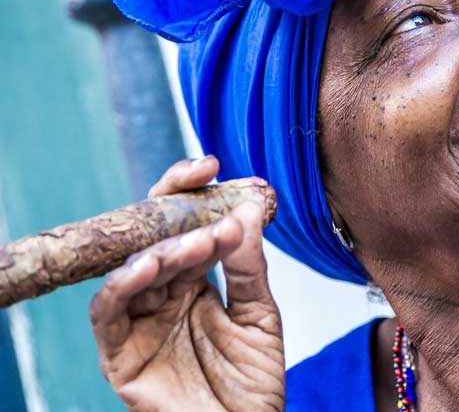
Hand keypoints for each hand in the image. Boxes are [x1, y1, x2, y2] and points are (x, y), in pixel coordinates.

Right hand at [90, 156, 284, 410]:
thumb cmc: (252, 383)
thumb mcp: (260, 316)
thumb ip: (249, 266)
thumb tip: (247, 211)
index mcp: (196, 280)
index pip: (186, 224)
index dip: (192, 192)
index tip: (213, 164)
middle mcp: (165, 293)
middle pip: (156, 237)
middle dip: (177, 210)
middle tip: (204, 191)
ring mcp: (141, 320)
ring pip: (135, 268)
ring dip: (163, 248)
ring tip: (197, 242)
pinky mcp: (121, 352)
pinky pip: (108, 312)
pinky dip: (123, 285)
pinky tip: (148, 266)